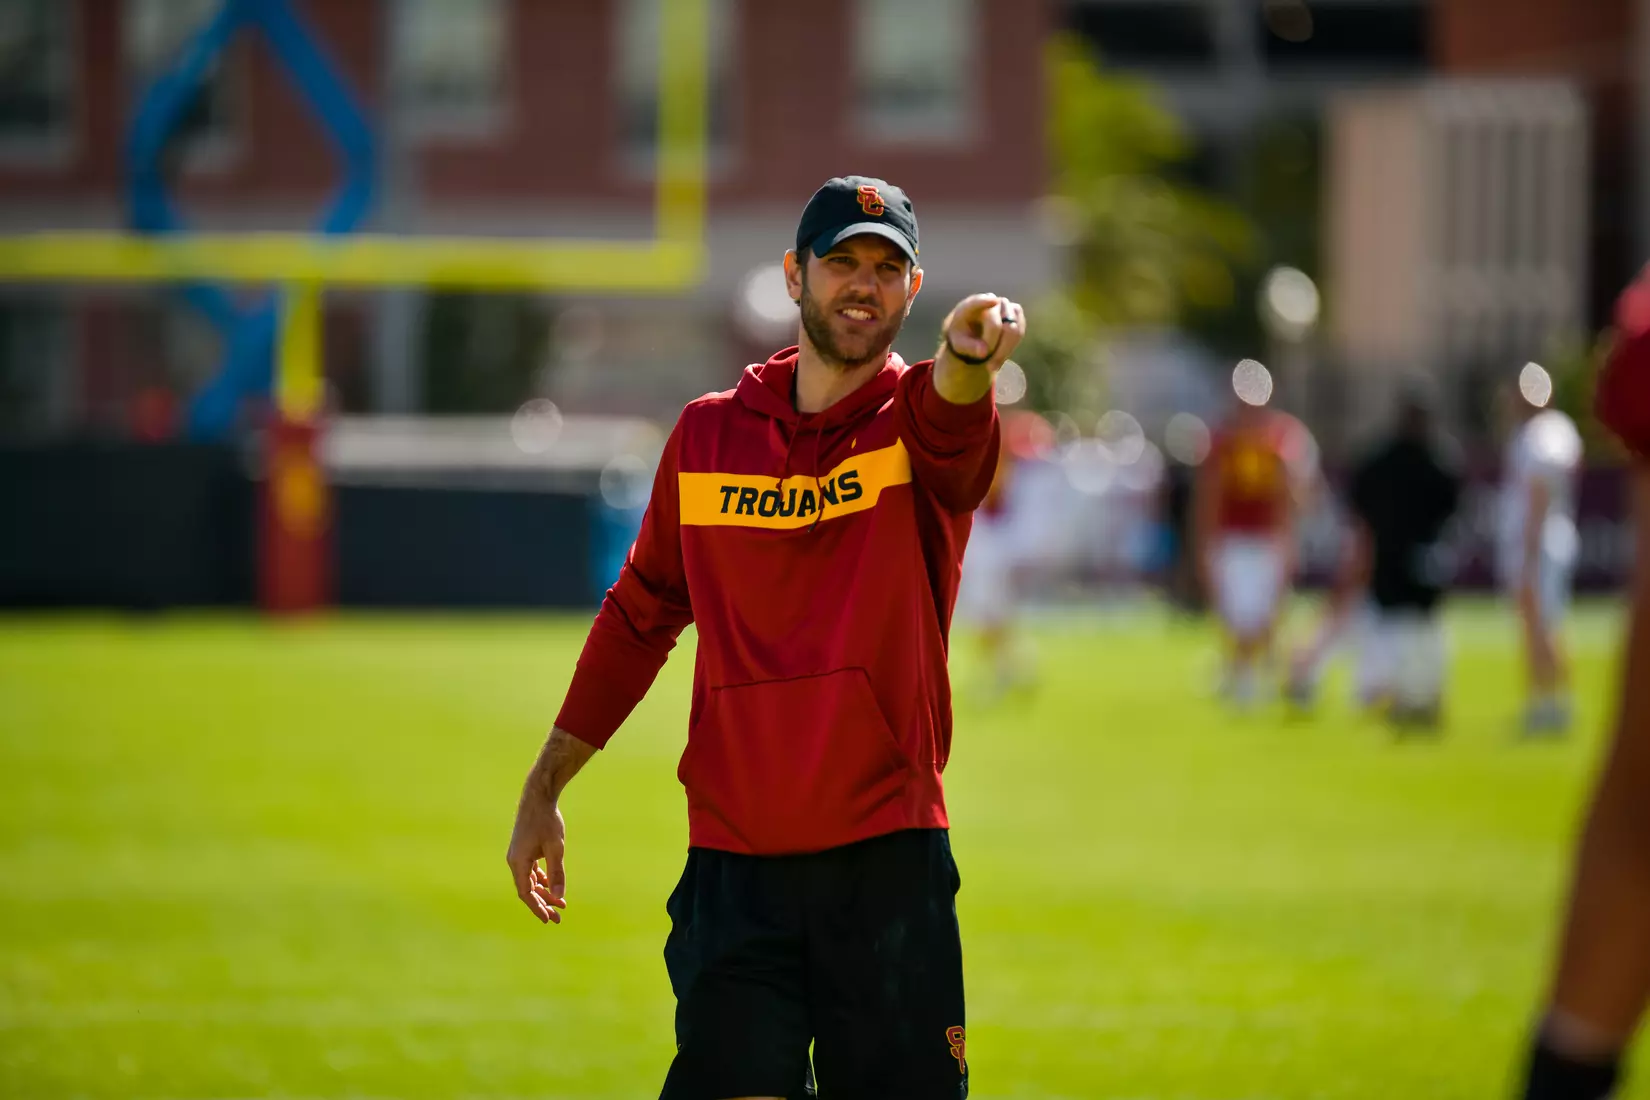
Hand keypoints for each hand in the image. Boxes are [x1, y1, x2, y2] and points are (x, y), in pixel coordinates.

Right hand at [506, 784, 568, 924]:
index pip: (526, 893)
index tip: (548, 919)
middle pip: (528, 890)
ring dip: (544, 893)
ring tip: (560, 906)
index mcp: (518, 863)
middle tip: (557, 918)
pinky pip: (532, 872)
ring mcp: (519, 856)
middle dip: (543, 904)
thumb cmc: (547, 822)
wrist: (538, 798)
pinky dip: (542, 881)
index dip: (537, 908)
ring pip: (531, 882)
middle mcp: (515, 861)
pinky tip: (553, 888)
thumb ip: (557, 873)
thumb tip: (559, 897)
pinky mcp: (525, 850)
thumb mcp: (556, 848)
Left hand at [940, 293, 1026, 373]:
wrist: (972, 332)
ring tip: (993, 365)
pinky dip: (1011, 346)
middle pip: (997, 326)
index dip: (984, 301)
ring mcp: (1004, 305)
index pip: (976, 303)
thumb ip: (968, 347)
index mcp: (969, 307)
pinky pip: (1019, 331)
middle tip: (989, 368)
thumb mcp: (959, 344)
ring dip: (1005, 350)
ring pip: (1013, 329)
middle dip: (994, 349)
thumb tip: (984, 352)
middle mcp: (989, 301)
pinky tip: (1000, 354)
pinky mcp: (1016, 312)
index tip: (993, 301)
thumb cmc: (962, 337)